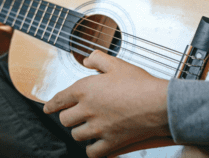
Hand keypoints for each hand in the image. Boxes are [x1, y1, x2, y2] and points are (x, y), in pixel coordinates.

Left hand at [44, 50, 170, 157]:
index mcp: (85, 89)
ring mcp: (99, 128)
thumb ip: (97, 59)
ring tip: (86, 128)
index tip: (48, 108)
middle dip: (68, 117)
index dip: (51, 105)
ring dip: (79, 132)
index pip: (59, 100)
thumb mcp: (116, 64)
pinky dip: (92, 150)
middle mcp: (88, 109)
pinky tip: (95, 145)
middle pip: (65, 120)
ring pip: (76, 135)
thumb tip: (87, 60)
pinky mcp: (111, 142)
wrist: (160, 103)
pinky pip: (92, 152)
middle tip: (74, 116)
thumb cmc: (140, 84)